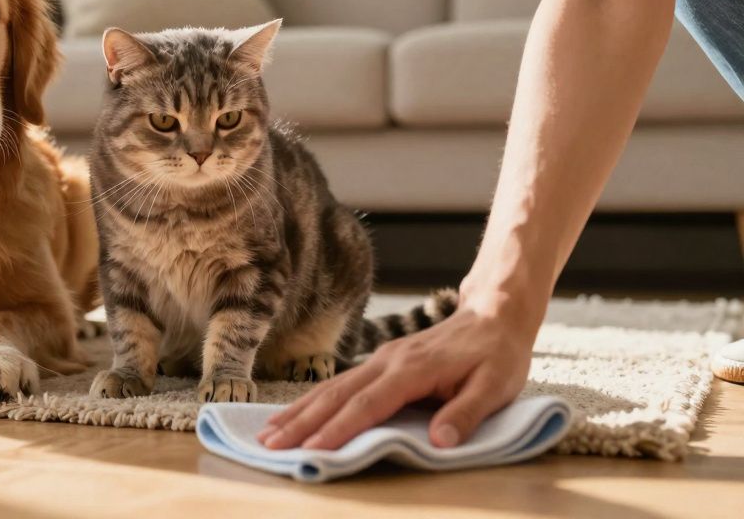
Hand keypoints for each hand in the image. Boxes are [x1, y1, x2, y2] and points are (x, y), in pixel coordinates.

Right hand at [257, 287, 539, 450]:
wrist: (493, 314)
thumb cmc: (497, 354)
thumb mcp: (496, 387)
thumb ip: (466, 414)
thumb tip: (440, 441)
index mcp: (412, 369)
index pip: (368, 404)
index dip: (340, 429)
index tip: (314, 450)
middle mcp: (388, 361)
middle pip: (336, 394)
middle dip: (302, 422)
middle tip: (270, 444)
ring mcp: (381, 360)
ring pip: (331, 387)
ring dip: (299, 411)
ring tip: (269, 433)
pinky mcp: (380, 362)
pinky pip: (340, 384)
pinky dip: (313, 400)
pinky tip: (297, 414)